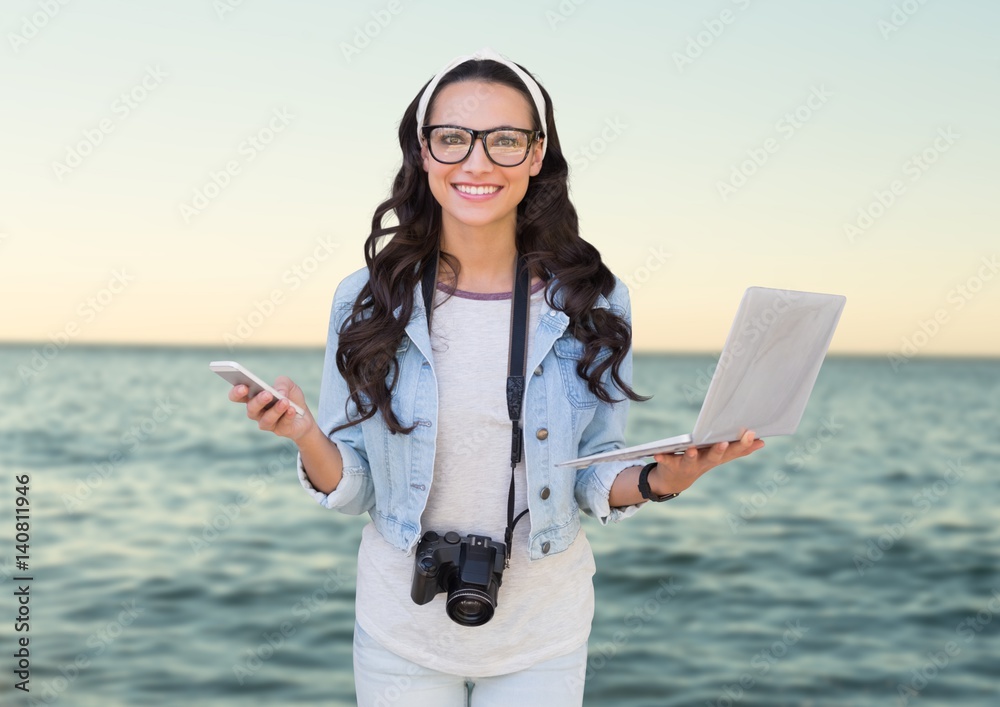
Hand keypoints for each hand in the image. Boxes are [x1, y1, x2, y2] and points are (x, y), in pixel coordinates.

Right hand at [228, 375, 315, 441]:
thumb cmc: (290, 398)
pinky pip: (282, 424)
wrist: (305, 416)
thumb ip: (282, 383)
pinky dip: (288, 416)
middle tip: (267, 394)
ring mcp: (268, 423)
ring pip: (266, 419)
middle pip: (251, 409)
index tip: (243, 387)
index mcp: (254, 398)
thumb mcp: (288, 385)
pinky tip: (292, 409)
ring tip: (285, 401)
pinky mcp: (281, 431)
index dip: (236, 393)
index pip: (237, 396)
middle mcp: (257, 412)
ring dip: (275, 410)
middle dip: (258, 401)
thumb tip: (279, 392)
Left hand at [647, 430, 764, 495]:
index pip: (732, 451)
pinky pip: (665, 460)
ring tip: (691, 449)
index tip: (752, 433)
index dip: (743, 444)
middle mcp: (703, 463)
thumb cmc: (700, 461)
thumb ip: (740, 450)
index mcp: (716, 458)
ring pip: (690, 460)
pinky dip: (662, 458)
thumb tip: (762, 442)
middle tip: (724, 442)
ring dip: (691, 456)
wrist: (674, 480)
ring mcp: (687, 465)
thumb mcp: (720, 456)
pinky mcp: (670, 464)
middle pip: (713, 457)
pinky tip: (657, 454)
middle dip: (719, 450)